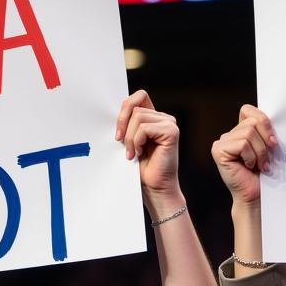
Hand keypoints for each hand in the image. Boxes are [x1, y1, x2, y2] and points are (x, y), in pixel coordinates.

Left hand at [115, 90, 181, 205]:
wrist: (154, 188)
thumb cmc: (142, 168)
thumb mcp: (129, 141)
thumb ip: (127, 124)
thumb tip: (114, 112)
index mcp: (154, 118)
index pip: (138, 97)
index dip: (125, 109)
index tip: (118, 131)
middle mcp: (164, 118)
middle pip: (135, 108)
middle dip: (123, 127)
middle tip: (122, 145)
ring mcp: (170, 124)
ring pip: (138, 117)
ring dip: (130, 138)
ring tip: (133, 153)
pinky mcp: (171, 132)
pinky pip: (144, 128)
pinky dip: (137, 142)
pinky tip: (141, 153)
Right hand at [211, 105, 276, 206]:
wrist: (256, 195)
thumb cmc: (264, 174)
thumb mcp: (268, 147)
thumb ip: (265, 130)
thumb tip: (273, 120)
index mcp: (239, 131)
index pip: (248, 110)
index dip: (263, 122)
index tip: (273, 141)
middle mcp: (229, 135)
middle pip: (252, 122)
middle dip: (265, 141)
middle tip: (266, 159)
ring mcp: (221, 142)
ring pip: (248, 132)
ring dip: (259, 152)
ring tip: (259, 165)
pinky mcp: (218, 151)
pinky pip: (242, 144)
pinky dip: (251, 157)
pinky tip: (249, 167)